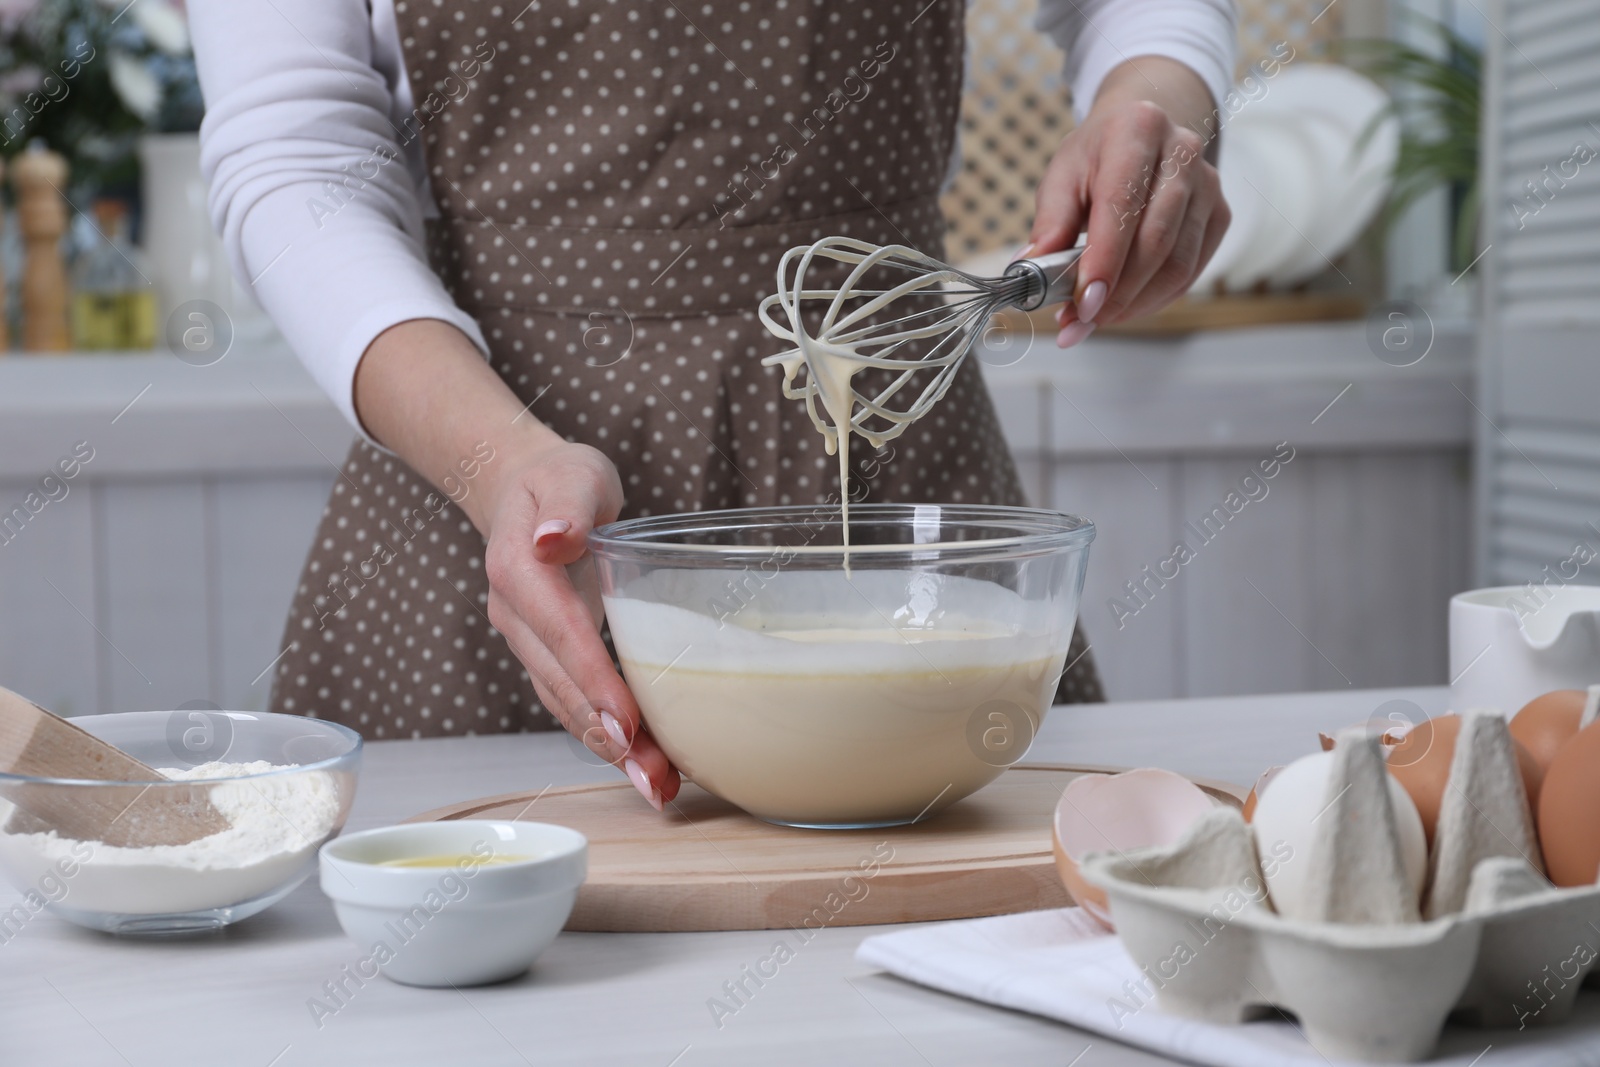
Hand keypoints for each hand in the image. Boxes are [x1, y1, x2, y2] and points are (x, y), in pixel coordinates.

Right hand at [482, 439, 681, 809]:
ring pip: (564, 703)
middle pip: (561, 684)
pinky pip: (572, 700)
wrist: (523, 489)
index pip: (561, 632)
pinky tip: (642, 762)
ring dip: (608, 749)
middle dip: (606, 736)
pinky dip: (604, 735)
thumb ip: (567, 507)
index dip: (593, 680)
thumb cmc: (559, 480)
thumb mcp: (571, 475)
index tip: (627, 722)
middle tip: (653, 778)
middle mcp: (515, 614)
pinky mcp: (546, 655)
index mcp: (519, 569)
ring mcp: (527, 640)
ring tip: (656, 784)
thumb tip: (554, 540)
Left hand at [1028, 58, 1230, 342]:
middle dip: (1116, 293)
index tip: (1082, 304)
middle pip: (1156, 241)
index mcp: (1137, 130)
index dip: (1104, 262)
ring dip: (1134, 304)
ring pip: (1178, 264)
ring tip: (1095, 319)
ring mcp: (1208, 185)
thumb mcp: (1062, 176)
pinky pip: (1190, 272)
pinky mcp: (1219, 214)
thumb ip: (1049, 224)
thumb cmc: (1097, 156)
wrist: (1143, 131)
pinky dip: (1154, 300)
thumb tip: (1030, 272)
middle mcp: (1181, 152)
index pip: (1122, 206)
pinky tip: (1124, 307)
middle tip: (1080, 321)